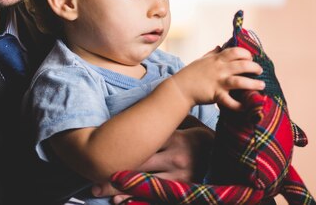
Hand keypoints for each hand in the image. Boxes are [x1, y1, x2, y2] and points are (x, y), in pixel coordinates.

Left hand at [92, 125, 214, 201]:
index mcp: (172, 138)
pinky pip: (160, 198)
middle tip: (93, 182)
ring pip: (147, 185)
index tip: (98, 158)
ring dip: (123, 192)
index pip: (142, 146)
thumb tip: (128, 119)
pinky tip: (123, 203)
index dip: (119, 152)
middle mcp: (176, 157)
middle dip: (114, 177)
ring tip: (104, 195)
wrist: (222, 154)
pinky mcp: (185, 190)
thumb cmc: (193, 137)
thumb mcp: (179, 126)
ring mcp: (181, 176)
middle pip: (140, 167)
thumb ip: (158, 126)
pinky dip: (140, 202)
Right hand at [173, 46, 263, 109]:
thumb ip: (212, 53)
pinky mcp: (216, 95)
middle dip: (254, 67)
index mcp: (216, 59)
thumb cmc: (190, 74)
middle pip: (242, 65)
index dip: (246, 54)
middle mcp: (219, 69)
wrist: (180, 88)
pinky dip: (240, 105)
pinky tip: (247, 106)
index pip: (236, 51)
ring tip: (262, 86)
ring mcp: (218, 82)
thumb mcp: (201, 60)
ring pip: (240, 82)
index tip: (250, 58)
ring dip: (253, 84)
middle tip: (259, 71)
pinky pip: (230, 102)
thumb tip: (219, 47)